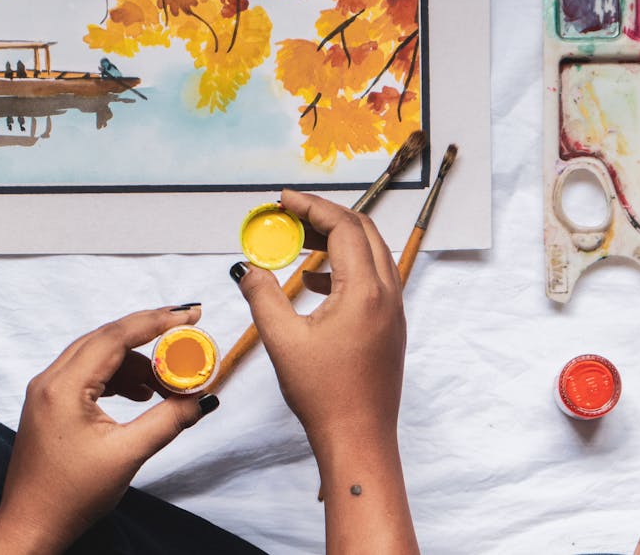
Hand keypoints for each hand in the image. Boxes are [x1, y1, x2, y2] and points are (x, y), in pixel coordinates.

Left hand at [0, 306, 217, 554]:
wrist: (31, 526)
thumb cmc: (70, 496)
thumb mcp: (127, 456)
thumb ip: (167, 421)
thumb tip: (202, 399)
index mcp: (64, 387)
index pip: (116, 336)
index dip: (158, 321)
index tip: (191, 314)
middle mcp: (50, 379)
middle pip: (107, 338)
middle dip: (151, 336)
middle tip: (187, 337)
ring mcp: (47, 391)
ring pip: (99, 355)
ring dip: (136, 362)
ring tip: (167, 384)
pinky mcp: (51, 404)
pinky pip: (90, 374)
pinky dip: (120, 377)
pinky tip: (142, 395)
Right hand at [233, 188, 416, 552]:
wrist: (359, 440)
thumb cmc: (324, 394)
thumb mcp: (282, 341)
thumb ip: (263, 296)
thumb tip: (247, 267)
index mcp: (366, 290)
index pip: (343, 227)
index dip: (311, 206)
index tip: (283, 200)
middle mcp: (387, 294)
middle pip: (363, 232)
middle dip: (325, 217)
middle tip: (289, 215)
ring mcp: (393, 311)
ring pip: (370, 254)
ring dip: (337, 240)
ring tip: (298, 242)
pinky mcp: (389, 327)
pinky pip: (372, 279)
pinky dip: (345, 267)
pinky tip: (314, 282)